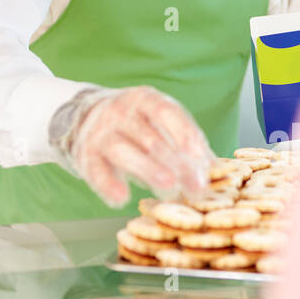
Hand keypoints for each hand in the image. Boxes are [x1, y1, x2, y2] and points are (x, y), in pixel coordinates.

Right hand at [68, 86, 212, 207]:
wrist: (81, 116)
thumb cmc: (135, 125)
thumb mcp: (158, 123)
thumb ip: (185, 142)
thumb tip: (218, 168)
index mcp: (144, 100)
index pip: (167, 113)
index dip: (186, 134)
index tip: (202, 157)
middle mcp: (120, 112)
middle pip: (151, 138)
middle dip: (176, 163)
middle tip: (196, 185)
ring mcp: (101, 133)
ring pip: (124, 151)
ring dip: (148, 169)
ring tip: (168, 186)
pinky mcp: (86, 155)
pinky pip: (96, 170)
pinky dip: (108, 184)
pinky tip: (121, 198)